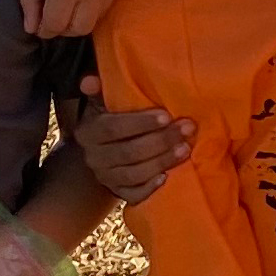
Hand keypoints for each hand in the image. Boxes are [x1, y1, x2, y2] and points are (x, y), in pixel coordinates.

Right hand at [74, 77, 194, 203]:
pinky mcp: (119, 193)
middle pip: (128, 152)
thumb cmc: (112, 122)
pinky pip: (134, 195)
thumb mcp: (103, 104)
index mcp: (88, 132)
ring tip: (185, 149)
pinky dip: (150, 188)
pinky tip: (167, 177)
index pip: (112, 128)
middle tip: (187, 129)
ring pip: (133, 174)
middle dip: (160, 141)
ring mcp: (106, 178)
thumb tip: (90, 80)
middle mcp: (94, 157)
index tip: (166, 115)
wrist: (105, 155)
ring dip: (162, 161)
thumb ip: (100, 91)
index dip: (140, 123)